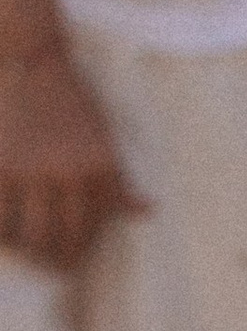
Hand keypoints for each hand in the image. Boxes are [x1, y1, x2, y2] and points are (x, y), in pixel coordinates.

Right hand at [0, 42, 142, 269]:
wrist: (36, 63)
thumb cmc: (76, 105)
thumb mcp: (106, 142)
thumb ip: (120, 182)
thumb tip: (146, 211)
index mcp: (98, 172)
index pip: (88, 230)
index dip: (76, 252)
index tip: (68, 261)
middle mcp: (67, 174)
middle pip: (57, 239)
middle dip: (52, 260)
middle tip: (47, 266)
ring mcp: (31, 169)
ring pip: (27, 232)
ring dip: (24, 248)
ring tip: (23, 249)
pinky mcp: (2, 165)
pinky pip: (0, 214)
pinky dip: (1, 230)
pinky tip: (4, 230)